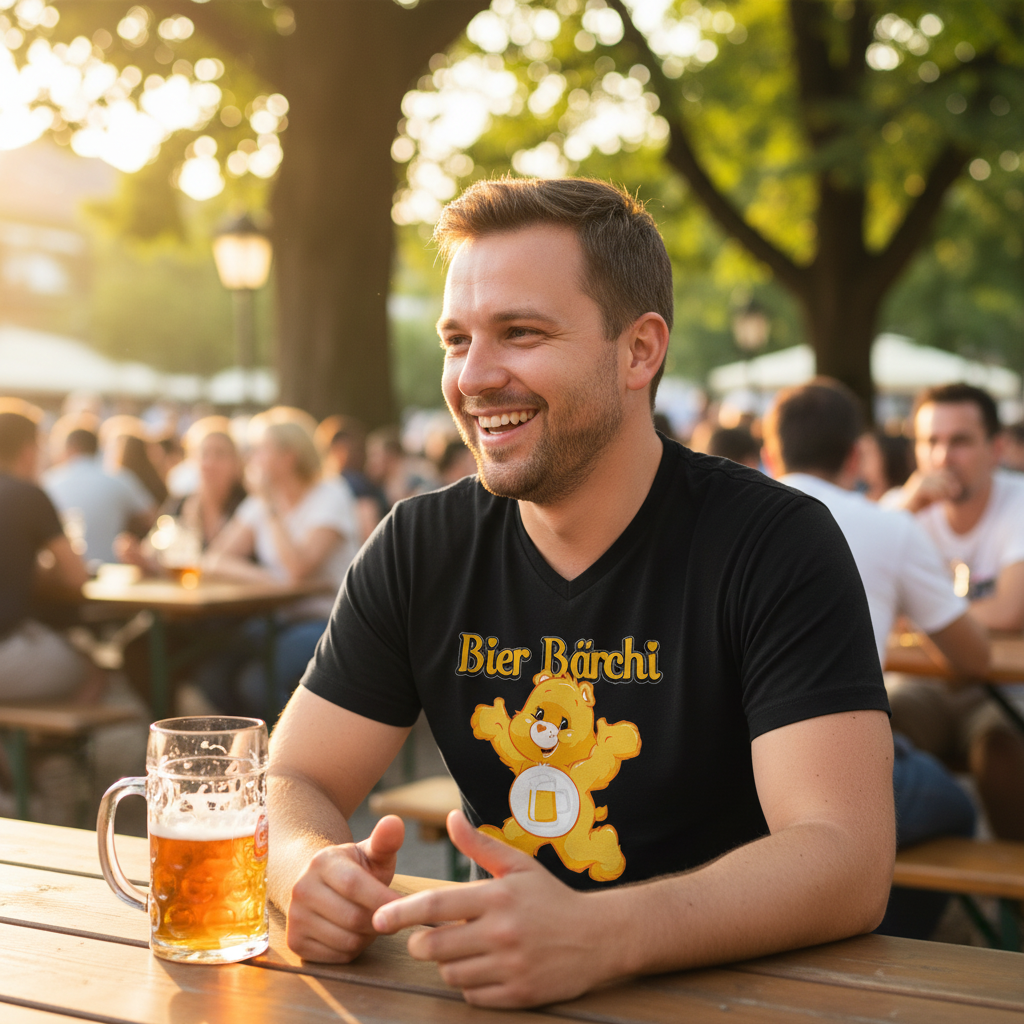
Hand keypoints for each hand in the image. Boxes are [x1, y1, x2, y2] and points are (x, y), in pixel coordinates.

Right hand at [285, 814, 404, 962]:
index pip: (355, 885)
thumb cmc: (354, 869)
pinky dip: (353, 950)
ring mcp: (294, 917)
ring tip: (369, 920)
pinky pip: (337, 957)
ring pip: (347, 941)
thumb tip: (395, 822)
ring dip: (367, 937)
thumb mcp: (370, 852)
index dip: (383, 898)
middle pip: (354, 918)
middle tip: (388, 914)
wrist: (319, 884)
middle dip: (379, 920)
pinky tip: (353, 932)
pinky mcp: (295, 942)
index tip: (405, 905)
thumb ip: (385, 840)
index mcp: (322, 862)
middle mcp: (302, 889)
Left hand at [372, 811, 608, 1007]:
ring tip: (461, 951)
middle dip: (421, 943)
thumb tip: (450, 818)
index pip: (436, 905)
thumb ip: (480, 845)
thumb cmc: (552, 898)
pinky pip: (473, 995)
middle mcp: (501, 932)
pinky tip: (482, 968)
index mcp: (497, 897)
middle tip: (426, 937)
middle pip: (435, 946)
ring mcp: (510, 966)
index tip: (379, 918)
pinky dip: (470, 985)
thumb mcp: (518, 866)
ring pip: (451, 974)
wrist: (599, 937)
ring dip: (447, 965)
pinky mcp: (518, 994)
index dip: (402, 912)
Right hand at [900, 469, 962, 511]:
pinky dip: (940, 495)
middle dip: (950, 483)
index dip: (951, 479)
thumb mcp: (933, 495)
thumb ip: (942, 490)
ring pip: (938, 482)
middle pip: (941, 475)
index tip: (957, 489)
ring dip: (946, 490)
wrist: (904, 512)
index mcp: (924, 476)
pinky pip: (933, 490)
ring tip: (951, 497)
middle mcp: (921, 476)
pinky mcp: (918, 489)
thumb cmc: (919, 504)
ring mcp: (918, 481)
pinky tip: (942, 500)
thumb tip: (957, 489)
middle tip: (957, 492)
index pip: (942, 472)